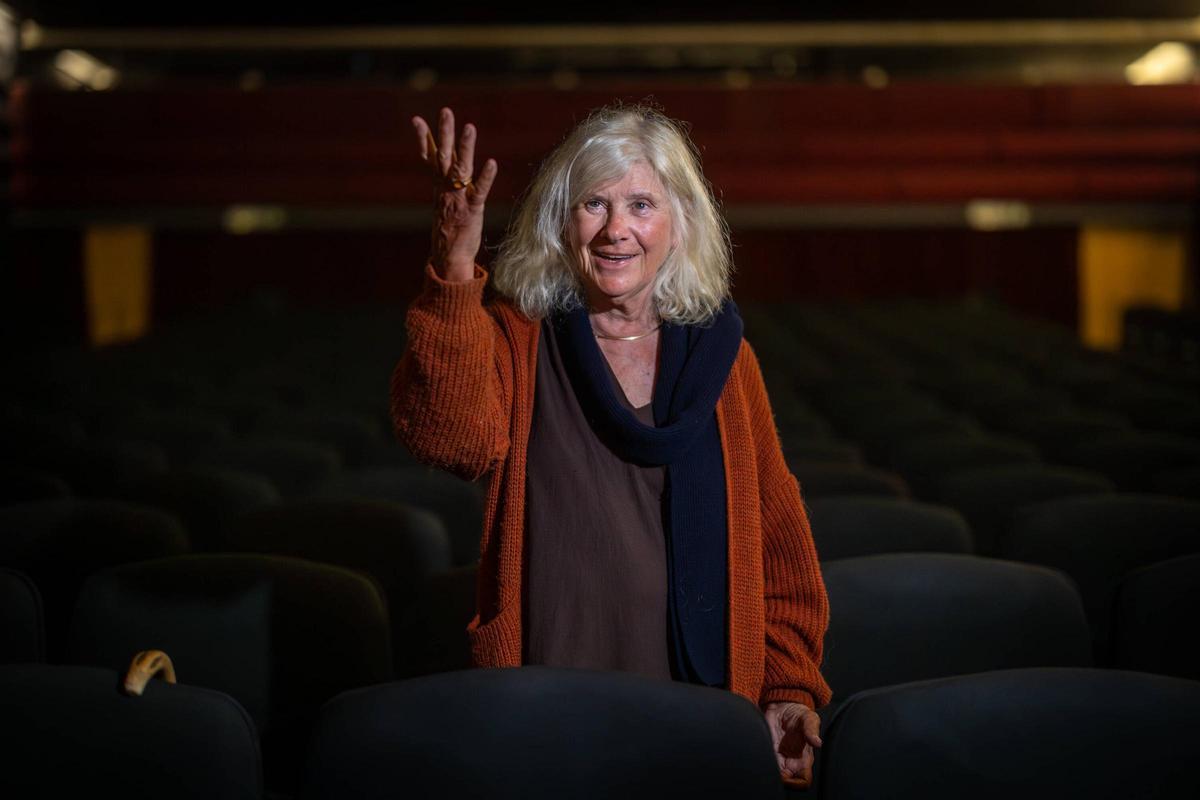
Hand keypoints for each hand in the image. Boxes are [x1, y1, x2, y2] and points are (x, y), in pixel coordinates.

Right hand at [412, 107, 498, 281]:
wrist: (449, 257)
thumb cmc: (449, 230)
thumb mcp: (443, 203)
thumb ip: (444, 184)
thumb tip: (442, 172)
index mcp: (439, 186)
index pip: (430, 158)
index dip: (424, 139)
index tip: (416, 120)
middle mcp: (446, 189)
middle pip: (443, 156)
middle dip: (444, 133)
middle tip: (446, 111)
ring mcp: (458, 198)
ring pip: (461, 168)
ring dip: (465, 147)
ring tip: (469, 127)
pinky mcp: (472, 209)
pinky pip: (479, 190)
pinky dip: (485, 177)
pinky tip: (492, 162)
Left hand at [763, 701, 821, 788]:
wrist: (784, 705)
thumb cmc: (800, 714)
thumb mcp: (809, 719)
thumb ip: (811, 731)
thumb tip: (818, 743)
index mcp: (804, 759)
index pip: (803, 781)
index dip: (796, 784)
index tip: (786, 776)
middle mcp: (791, 762)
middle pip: (786, 782)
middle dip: (778, 779)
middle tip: (771, 767)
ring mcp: (778, 757)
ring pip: (773, 774)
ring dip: (768, 770)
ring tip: (765, 759)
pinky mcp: (768, 750)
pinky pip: (764, 762)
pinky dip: (760, 762)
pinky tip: (759, 752)